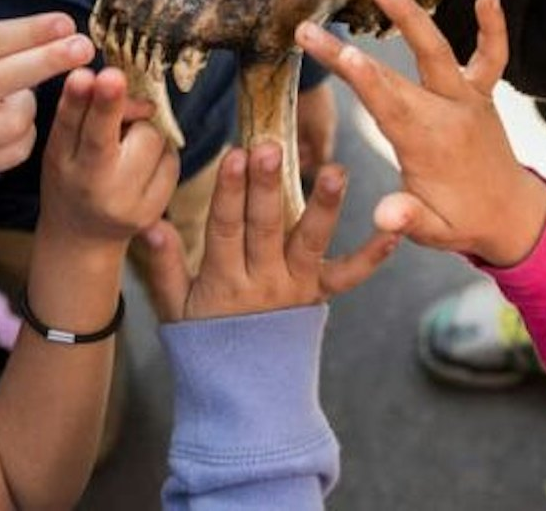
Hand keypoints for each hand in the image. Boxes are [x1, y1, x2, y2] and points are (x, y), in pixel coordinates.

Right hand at [0, 12, 94, 171]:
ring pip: (14, 122)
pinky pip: (14, 151)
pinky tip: (14, 111)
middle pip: (2, 82)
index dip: (31, 34)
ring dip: (32, 100)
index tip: (68, 24)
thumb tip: (59, 36)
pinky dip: (26, 128)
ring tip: (22, 87)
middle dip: (49, 62)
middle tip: (84, 47)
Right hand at [39, 67, 179, 245]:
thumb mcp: (61, 145)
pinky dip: (160, 149)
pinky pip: (170, 158)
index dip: (77, 99)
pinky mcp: (154, 210)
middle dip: (111, 103)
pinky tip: (143, 159)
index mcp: (63, 163)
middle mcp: (92, 186)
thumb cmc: (70, 175)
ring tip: (127, 141)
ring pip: (148, 136)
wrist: (83, 235)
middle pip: (106, 135)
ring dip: (142, 128)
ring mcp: (125, 202)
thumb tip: (119, 82)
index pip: (69, 124)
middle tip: (112, 76)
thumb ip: (80, 112)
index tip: (84, 76)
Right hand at [143, 143, 397, 322]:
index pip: (225, 228)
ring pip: (309, 243)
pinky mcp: (319, 298)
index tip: (233, 155)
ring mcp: (295, 290)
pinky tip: (394, 231)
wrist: (248, 398)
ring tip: (336, 171)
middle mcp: (263, 283)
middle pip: (264, 227)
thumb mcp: (175, 308)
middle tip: (271, 146)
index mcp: (223, 282)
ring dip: (323, 206)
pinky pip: (348, 277)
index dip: (229, 191)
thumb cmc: (205, 343)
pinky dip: (373, 256)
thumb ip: (165, 264)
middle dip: (266, 185)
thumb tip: (152, 222)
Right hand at [295, 0, 545, 266]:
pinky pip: (491, 57)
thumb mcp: (434, 231)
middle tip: (307, 28)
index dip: (362, 79)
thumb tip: (385, 217)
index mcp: (427, 144)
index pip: (385, 104)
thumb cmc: (462, 221)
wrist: (513, 216)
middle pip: (392, 76)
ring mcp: (466, 99)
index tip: (340, 53)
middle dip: (346, 53)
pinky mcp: (481, 94)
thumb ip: (408, 219)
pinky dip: (493, 28)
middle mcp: (446, 114)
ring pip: (437, 52)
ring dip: (410, 17)